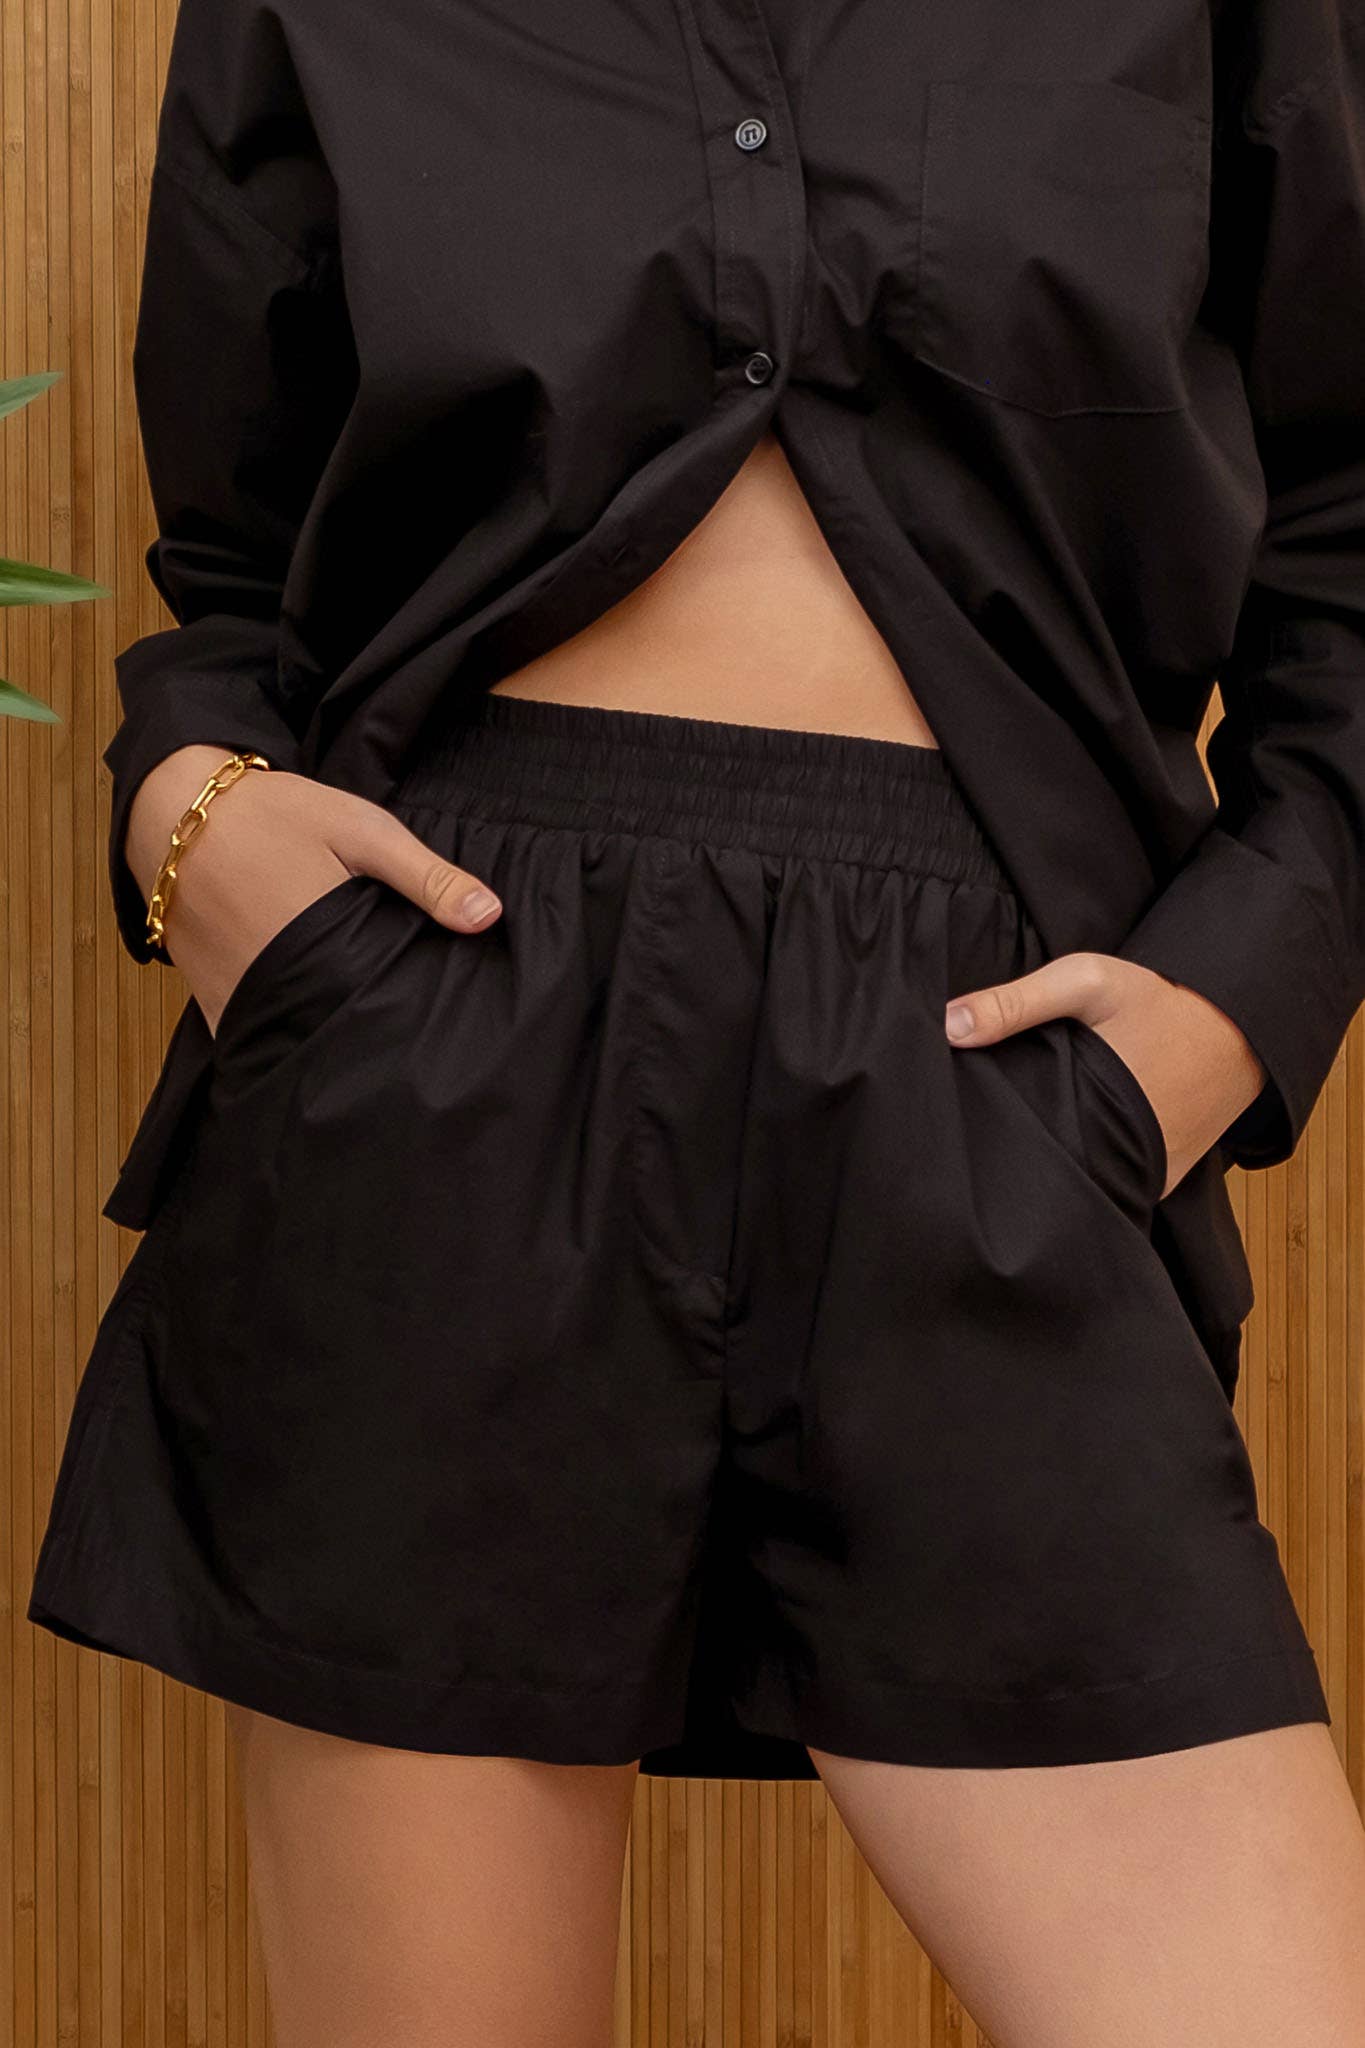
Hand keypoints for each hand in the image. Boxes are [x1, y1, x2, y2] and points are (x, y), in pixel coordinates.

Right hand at [126, 745, 503, 1037]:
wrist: (174, 811)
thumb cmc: (276, 815)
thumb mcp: (362, 831)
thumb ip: (425, 877)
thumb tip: (490, 916)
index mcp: (319, 944)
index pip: (377, 1008)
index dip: (406, 1020)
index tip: (435, 1029)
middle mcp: (273, 983)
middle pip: (336, 1033)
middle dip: (370, 1037)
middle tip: (407, 1040)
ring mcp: (236, 997)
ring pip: (293, 1038)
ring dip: (324, 1040)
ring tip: (366, 1040)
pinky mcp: (211, 1000)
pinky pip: (252, 1034)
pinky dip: (280, 1035)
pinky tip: (311, 1028)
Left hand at [942, 952, 1265, 1197]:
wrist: (1240, 1028)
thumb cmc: (1160, 1002)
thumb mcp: (1087, 982)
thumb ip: (1017, 1002)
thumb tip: (948, 1025)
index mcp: (1092, 1117)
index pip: (1021, 1154)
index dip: (987, 1148)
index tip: (958, 1139)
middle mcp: (1122, 1161)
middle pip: (1047, 1178)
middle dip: (1015, 1164)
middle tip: (980, 1146)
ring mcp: (1145, 1179)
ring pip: (1083, 1189)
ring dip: (1055, 1172)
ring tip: (1019, 1150)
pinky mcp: (1160, 1183)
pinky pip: (1115, 1190)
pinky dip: (1093, 1177)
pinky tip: (1066, 1154)